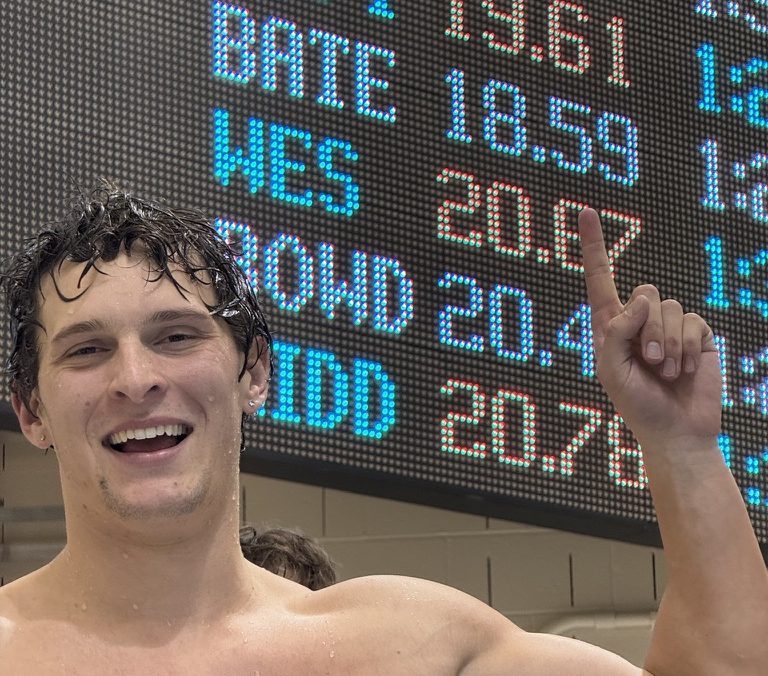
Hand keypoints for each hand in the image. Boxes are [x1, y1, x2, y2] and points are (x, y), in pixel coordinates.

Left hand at [579, 208, 721, 448]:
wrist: (677, 432)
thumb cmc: (637, 404)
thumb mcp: (611, 369)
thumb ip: (616, 330)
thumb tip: (641, 299)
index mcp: (611, 326)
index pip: (600, 279)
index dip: (594, 246)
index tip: (585, 211)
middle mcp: (640, 321)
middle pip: (645, 291)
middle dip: (648, 329)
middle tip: (649, 362)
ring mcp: (670, 326)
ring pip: (670, 307)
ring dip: (667, 344)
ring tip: (667, 371)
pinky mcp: (697, 335)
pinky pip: (694, 321)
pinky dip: (688, 347)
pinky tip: (686, 370)